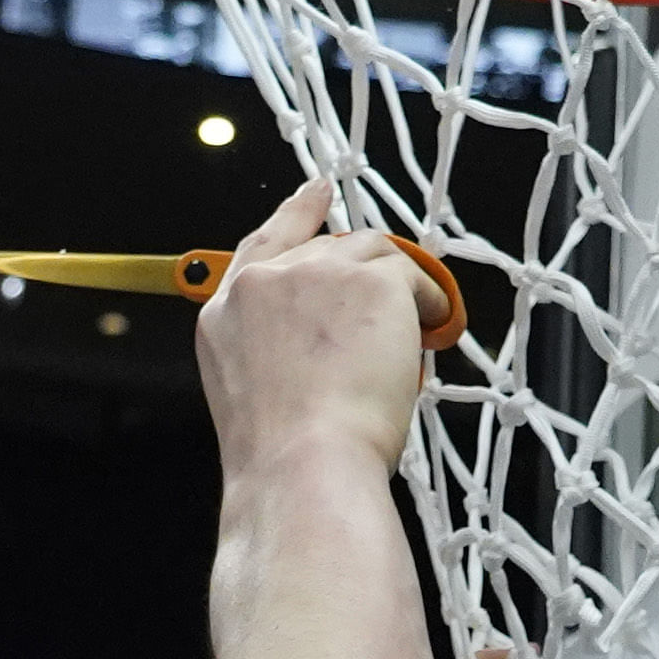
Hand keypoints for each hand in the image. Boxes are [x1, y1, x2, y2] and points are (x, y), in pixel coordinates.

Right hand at [198, 177, 443, 489]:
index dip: (294, 215)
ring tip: (415, 327)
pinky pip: (412, 276)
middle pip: (325, 249)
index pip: (262, 244)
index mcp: (225, 314)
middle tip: (392, 298)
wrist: (303, 463)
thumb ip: (279, 350)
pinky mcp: (370, 280)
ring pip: (372, 255)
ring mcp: (315, 274)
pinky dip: (429, 301)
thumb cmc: (285, 455)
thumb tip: (332, 348)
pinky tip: (433, 329)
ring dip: (396, 289)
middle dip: (360, 271)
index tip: (316, 194)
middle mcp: (263, 283)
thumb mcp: (253, 392)